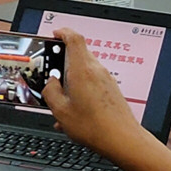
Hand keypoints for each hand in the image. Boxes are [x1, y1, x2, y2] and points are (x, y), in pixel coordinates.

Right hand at [41, 31, 147, 151]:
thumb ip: (50, 91)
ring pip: (84, 70)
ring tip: (60, 100)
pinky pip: (92, 82)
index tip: (54, 34)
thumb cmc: (94, 126)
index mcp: (82, 70)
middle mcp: (96, 70)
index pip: (74, 38)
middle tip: (50, 74)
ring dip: (70, 80)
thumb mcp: (60, 110)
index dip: (62, 32)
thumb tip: (49, 83)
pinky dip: (80, 90)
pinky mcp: (111, 89)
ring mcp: (106, 79)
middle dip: (62, 62)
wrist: (121, 139)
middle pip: (78, 54)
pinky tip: (73, 110)